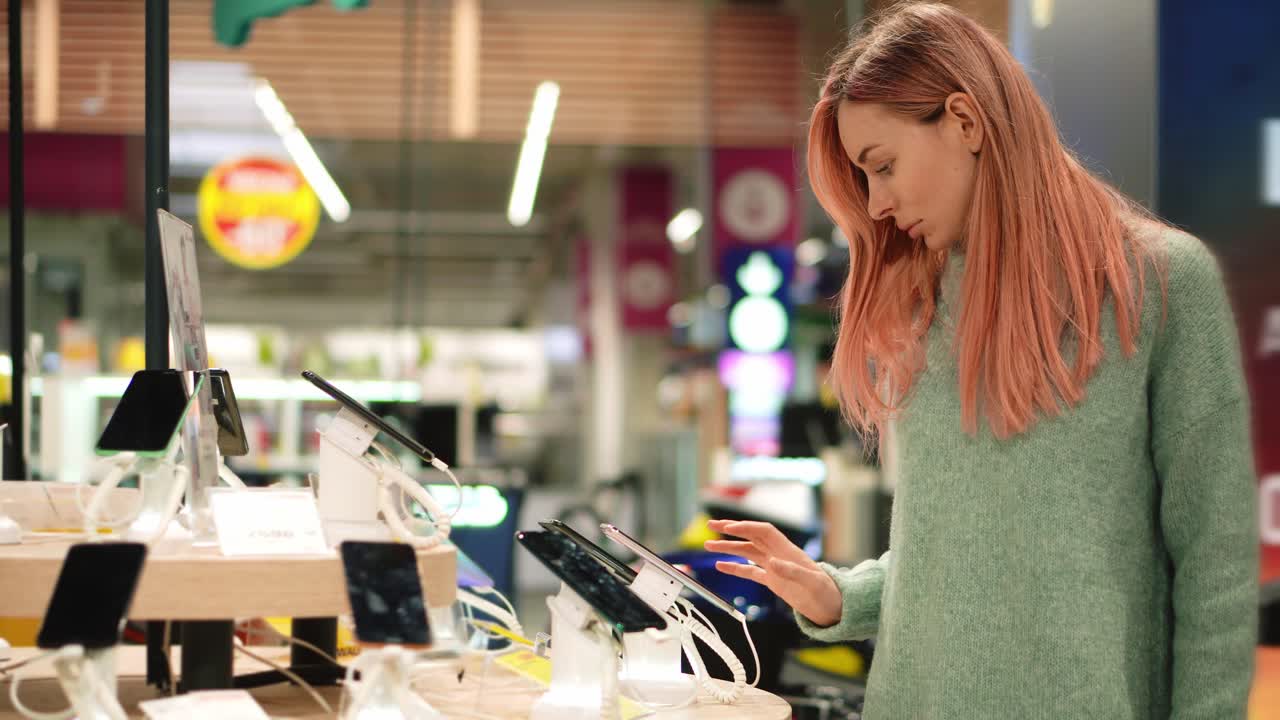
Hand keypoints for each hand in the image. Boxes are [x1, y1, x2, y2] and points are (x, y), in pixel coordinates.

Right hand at [704, 519, 842, 627]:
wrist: (833, 608)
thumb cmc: (827, 593)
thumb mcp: (812, 583)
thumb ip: (792, 571)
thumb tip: (773, 562)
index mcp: (788, 551)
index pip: (763, 532)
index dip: (746, 527)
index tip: (728, 527)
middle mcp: (779, 555)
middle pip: (751, 536)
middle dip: (731, 529)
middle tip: (711, 524)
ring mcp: (774, 567)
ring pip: (747, 552)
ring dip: (728, 548)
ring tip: (708, 546)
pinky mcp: (773, 581)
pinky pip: (750, 570)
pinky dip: (735, 567)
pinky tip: (721, 566)